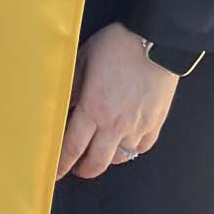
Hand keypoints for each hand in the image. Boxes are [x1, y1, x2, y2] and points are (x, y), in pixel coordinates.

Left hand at [57, 23, 178, 180]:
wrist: (156, 42)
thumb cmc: (118, 45)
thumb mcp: (85, 58)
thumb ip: (73, 85)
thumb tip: (65, 103)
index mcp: (93, 108)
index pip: (73, 145)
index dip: (62, 162)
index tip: (56, 172)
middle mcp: (115, 124)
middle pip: (96, 162)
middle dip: (83, 170)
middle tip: (76, 169)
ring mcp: (137, 126)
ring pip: (120, 158)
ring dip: (106, 160)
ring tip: (99, 154)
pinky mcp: (155, 123)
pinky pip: (141, 148)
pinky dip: (131, 151)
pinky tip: (125, 145)